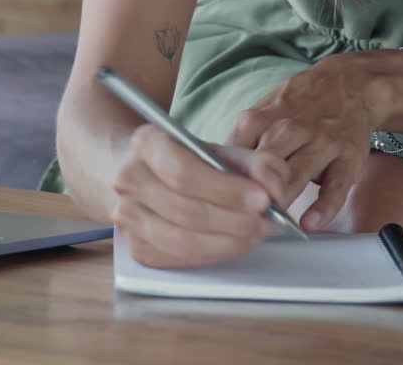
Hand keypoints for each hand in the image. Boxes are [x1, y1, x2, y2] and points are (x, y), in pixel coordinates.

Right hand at [112, 123, 287, 268]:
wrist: (146, 171)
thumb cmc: (188, 159)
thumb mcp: (221, 149)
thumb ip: (255, 163)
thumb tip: (274, 186)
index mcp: (146, 143)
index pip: (184, 172)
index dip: (226, 190)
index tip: (264, 199)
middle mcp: (129, 179)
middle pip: (185, 210)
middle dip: (234, 221)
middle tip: (268, 221)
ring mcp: (128, 217)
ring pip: (181, 240)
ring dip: (227, 242)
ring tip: (257, 233)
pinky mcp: (136, 247)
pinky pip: (178, 258)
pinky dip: (212, 254)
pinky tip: (234, 243)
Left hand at [227, 52, 395, 232]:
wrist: (350, 84)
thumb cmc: (298, 106)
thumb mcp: (263, 111)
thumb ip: (240, 142)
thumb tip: (210, 173)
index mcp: (261, 119)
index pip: (235, 152)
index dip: (224, 179)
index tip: (217, 202)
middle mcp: (291, 129)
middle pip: (265, 165)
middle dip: (252, 192)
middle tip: (241, 219)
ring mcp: (322, 143)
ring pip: (297, 174)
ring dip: (281, 199)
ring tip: (269, 222)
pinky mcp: (348, 157)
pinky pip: (336, 185)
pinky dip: (323, 206)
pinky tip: (310, 222)